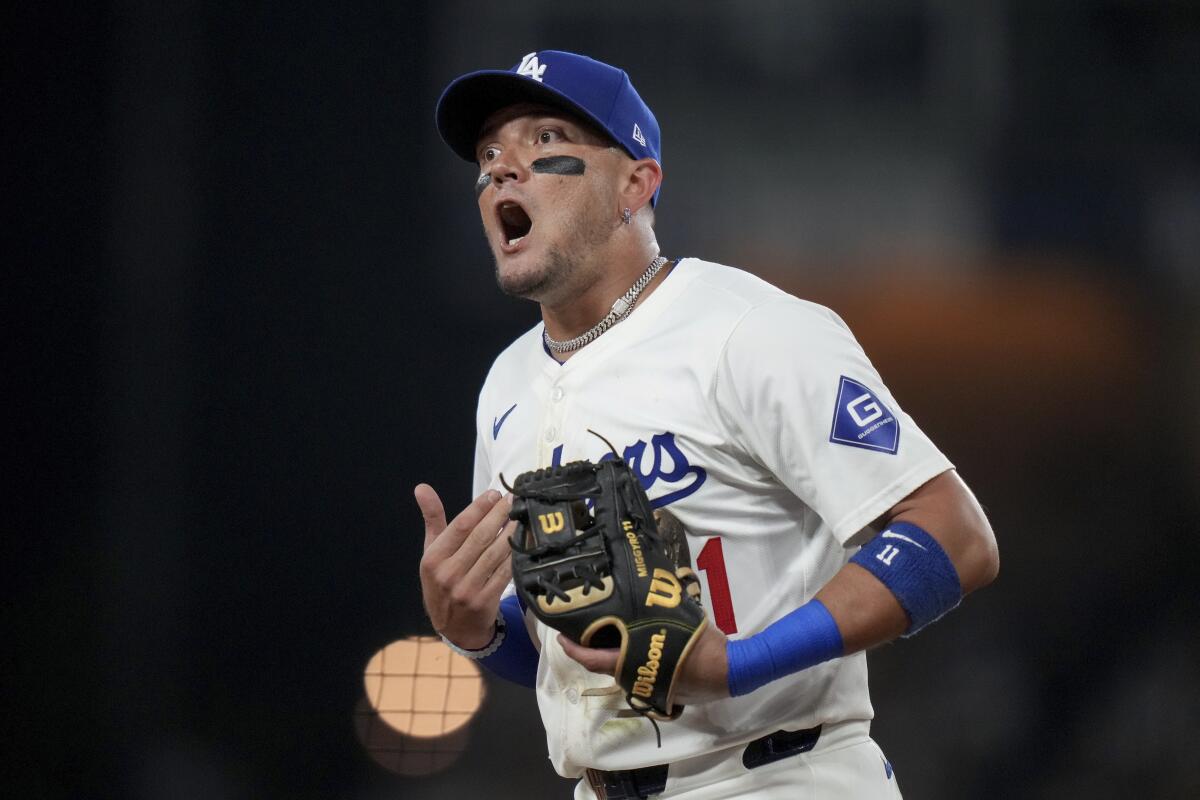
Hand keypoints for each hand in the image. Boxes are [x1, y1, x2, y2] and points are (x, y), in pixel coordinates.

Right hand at [416, 484, 512, 648]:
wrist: (453, 627)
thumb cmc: (442, 581)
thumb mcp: (431, 551)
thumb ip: (432, 519)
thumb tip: (422, 488)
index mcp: (433, 559)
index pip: (460, 526)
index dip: (479, 508)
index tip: (494, 494)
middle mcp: (448, 574)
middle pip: (480, 537)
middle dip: (499, 515)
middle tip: (514, 499)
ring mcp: (467, 589)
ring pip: (495, 553)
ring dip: (511, 532)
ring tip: (522, 515)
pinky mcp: (485, 601)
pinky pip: (504, 572)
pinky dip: (515, 555)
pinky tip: (523, 541)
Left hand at [556, 623, 731, 704]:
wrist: (729, 672)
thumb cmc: (703, 646)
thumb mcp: (678, 621)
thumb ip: (655, 615)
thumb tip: (644, 596)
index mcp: (634, 663)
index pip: (593, 659)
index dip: (574, 649)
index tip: (560, 638)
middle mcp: (635, 679)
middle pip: (602, 664)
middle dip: (590, 647)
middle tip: (582, 627)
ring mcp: (647, 689)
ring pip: (620, 669)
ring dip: (611, 653)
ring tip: (608, 630)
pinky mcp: (660, 692)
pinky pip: (638, 673)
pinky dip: (631, 660)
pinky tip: (636, 644)